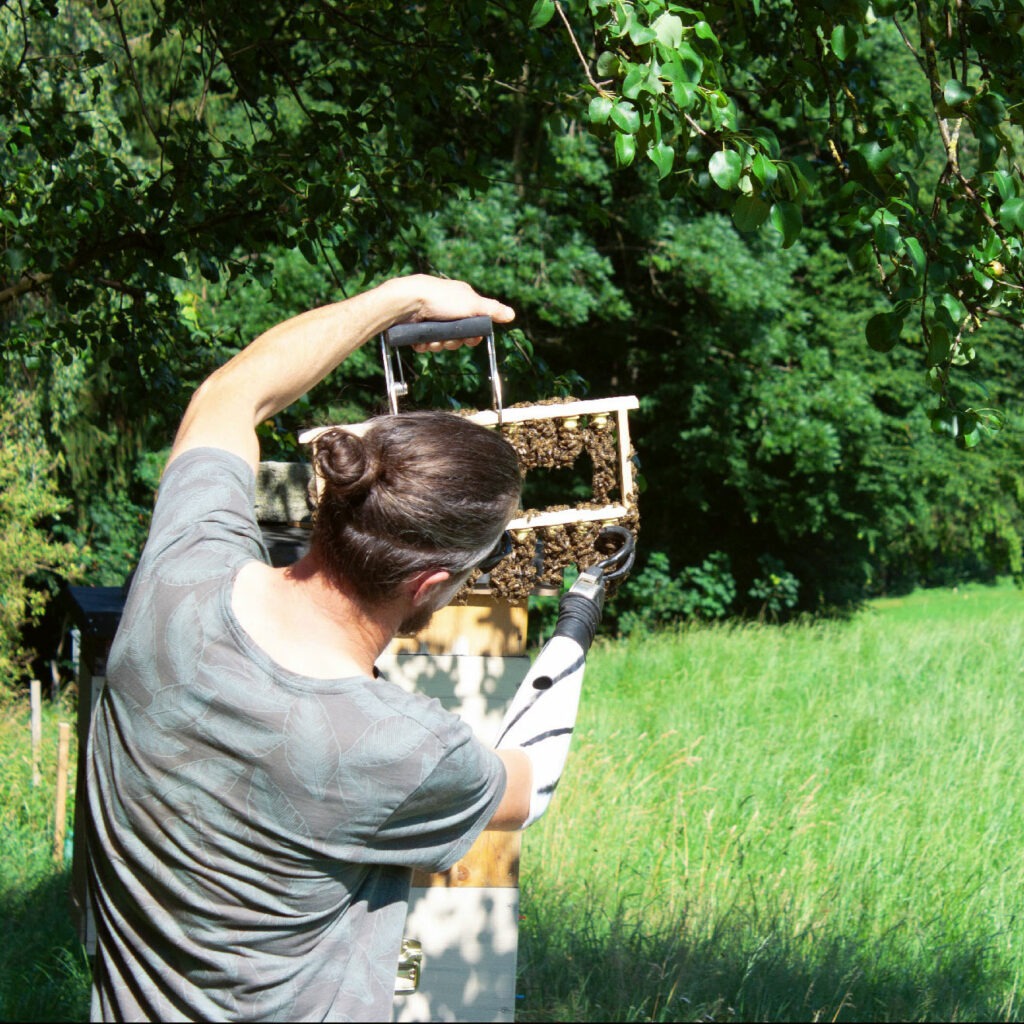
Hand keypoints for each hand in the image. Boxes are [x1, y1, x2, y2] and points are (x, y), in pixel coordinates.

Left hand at [390, 275, 514, 351]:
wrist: (408, 301)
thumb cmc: (442, 298)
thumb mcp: (472, 304)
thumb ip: (492, 310)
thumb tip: (512, 314)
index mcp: (462, 301)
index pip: (473, 325)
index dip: (472, 336)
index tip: (470, 339)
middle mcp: (447, 310)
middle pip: (457, 337)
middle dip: (453, 342)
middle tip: (448, 338)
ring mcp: (432, 319)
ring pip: (441, 342)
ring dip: (438, 344)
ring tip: (432, 338)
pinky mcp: (417, 328)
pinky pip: (426, 344)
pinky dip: (425, 345)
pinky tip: (421, 340)